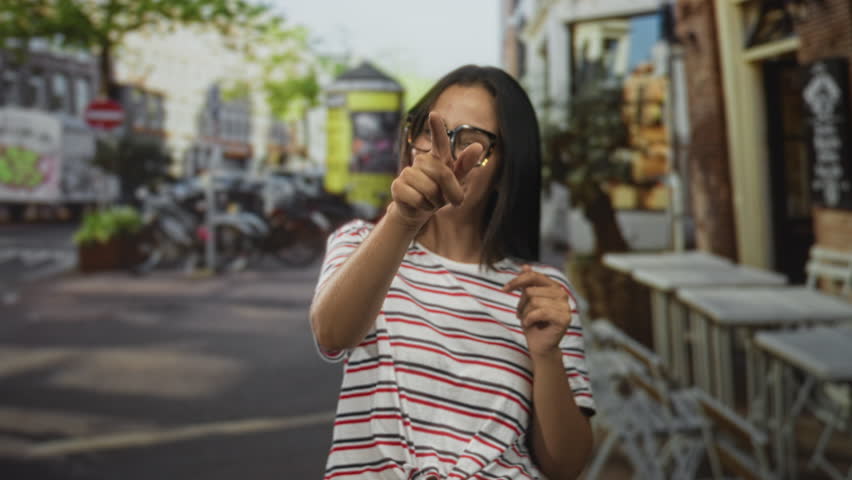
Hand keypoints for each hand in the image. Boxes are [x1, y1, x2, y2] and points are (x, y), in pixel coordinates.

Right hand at [388, 112, 482, 228]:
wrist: (419, 211)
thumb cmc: (440, 194)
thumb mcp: (455, 181)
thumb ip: (465, 165)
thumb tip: (478, 145)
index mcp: (437, 157)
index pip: (439, 140)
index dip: (437, 128)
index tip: (434, 114)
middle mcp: (421, 160)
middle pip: (442, 173)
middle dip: (449, 191)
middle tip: (446, 199)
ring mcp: (407, 172)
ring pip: (429, 188)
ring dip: (435, 201)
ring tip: (430, 201)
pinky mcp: (397, 186)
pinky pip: (417, 198)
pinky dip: (423, 206)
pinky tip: (420, 204)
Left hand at [502, 265, 573, 358]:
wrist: (539, 345)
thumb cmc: (532, 323)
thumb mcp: (527, 301)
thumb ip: (528, 283)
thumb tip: (525, 266)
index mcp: (554, 286)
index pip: (533, 276)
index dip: (517, 281)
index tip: (504, 289)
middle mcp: (562, 294)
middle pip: (531, 291)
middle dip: (521, 304)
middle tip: (521, 315)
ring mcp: (565, 306)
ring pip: (534, 302)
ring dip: (525, 314)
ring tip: (527, 321)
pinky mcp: (564, 318)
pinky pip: (539, 312)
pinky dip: (529, 319)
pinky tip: (530, 325)